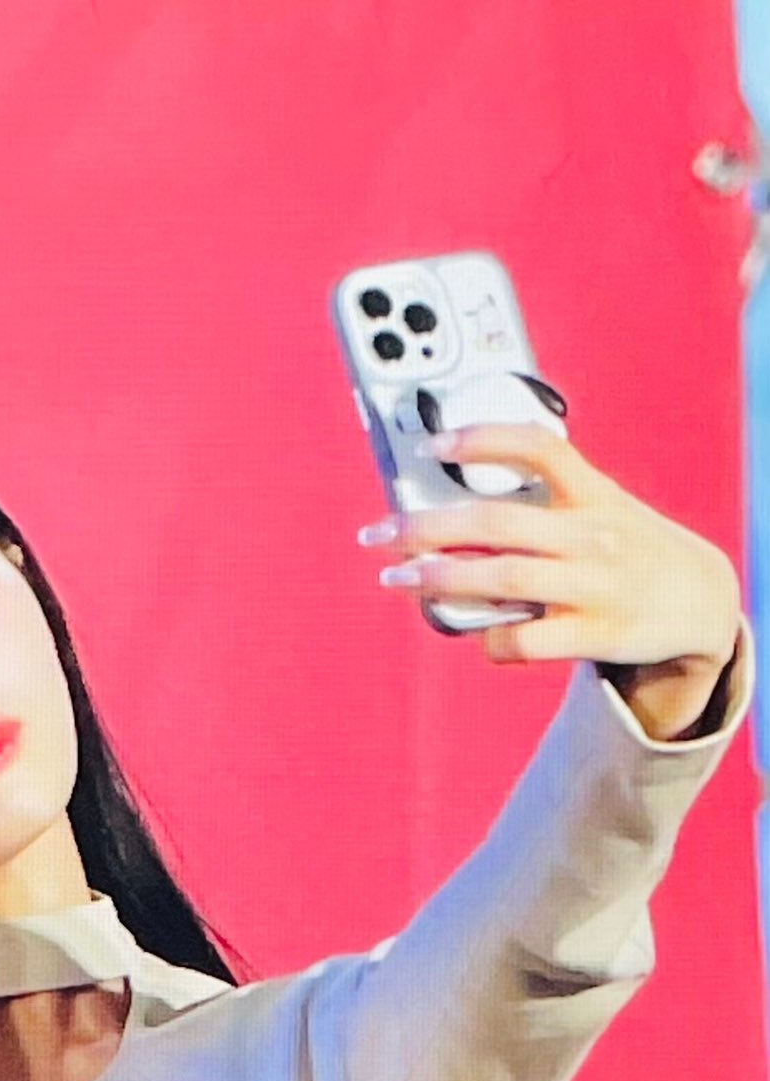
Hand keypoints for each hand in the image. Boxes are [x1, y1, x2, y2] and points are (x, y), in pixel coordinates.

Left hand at [365, 425, 742, 738]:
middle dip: (429, 528)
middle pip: (498, 523)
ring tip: (399, 580)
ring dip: (442, 579)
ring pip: (504, 579)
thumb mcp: (599, 508)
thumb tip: (448, 518)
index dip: (485, 440)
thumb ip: (540, 506)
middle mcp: (592, 536)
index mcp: (593, 493)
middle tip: (380, 534)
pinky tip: (479, 635)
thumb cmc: (625, 550)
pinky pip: (526, 640)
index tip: (433, 446)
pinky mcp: (595, 634)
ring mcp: (594, 586)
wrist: (700, 602)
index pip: (540, 449)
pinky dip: (491, 640)